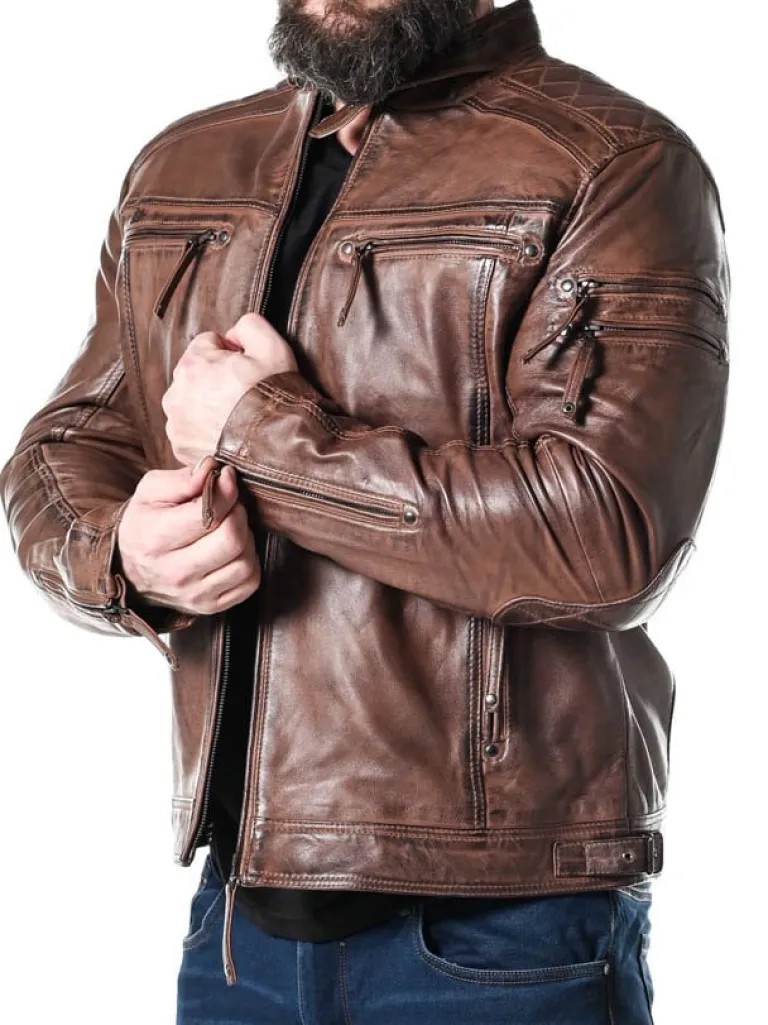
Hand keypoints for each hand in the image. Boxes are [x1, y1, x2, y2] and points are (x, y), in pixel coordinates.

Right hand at [116, 457, 260, 615]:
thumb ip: (182, 478)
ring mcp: (194, 594)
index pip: (209, 515)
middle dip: (238, 513)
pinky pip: (250, 582)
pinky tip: (233, 551)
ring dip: (246, 538)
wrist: (129, 569)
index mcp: (155, 538)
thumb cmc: (146, 523)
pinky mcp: (210, 606)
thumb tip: (212, 469)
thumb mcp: (151, 492)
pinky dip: (249, 562)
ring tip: (230, 528)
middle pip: (232, 539)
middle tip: (230, 505)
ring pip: (245, 562)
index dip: (226, 491)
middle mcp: (174, 572)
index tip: (226, 478)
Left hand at [162, 313, 297, 465]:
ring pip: (191, 402)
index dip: (232, 353)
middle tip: (244, 394)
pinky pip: (191, 430)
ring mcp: (176, 424)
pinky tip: (228, 434)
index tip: (248, 368)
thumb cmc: (275, 398)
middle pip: (195, 373)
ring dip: (208, 405)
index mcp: (193, 363)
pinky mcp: (181, 448)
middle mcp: (176, 393)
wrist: (279, 449)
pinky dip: (205, 431)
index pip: (208, 342)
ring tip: (236, 417)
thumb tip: (233, 334)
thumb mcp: (272, 346)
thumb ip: (248, 326)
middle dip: (216, 378)